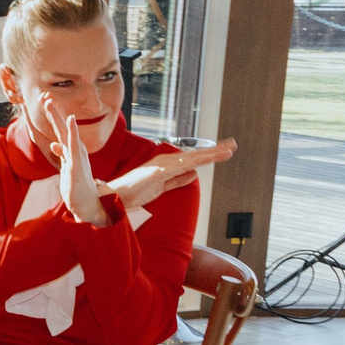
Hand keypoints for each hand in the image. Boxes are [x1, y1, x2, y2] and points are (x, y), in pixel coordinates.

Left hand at [41, 103, 107, 226]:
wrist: (88, 204)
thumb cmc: (77, 186)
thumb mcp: (66, 167)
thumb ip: (62, 154)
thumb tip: (55, 143)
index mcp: (71, 150)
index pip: (60, 130)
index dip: (53, 116)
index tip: (45, 102)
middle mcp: (75, 150)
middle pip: (62, 127)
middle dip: (53, 111)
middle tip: (44, 95)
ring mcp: (76, 156)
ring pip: (65, 132)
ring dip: (58, 116)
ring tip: (50, 102)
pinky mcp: (76, 164)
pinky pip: (74, 145)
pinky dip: (73, 131)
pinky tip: (71, 119)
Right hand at [108, 138, 234, 213]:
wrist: (113, 199)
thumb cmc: (133, 194)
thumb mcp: (161, 188)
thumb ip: (177, 181)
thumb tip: (194, 174)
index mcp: (167, 165)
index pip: (193, 159)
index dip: (209, 155)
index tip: (225, 151)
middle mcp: (166, 162)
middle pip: (195, 156)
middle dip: (214, 151)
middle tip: (232, 145)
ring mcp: (161, 166)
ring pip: (190, 159)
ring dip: (208, 154)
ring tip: (226, 150)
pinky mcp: (156, 173)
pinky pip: (178, 167)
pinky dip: (190, 163)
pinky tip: (203, 162)